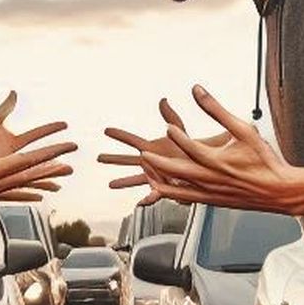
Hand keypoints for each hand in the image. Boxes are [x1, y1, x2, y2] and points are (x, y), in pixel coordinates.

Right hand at [0, 98, 75, 216]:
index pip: (25, 161)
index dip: (46, 154)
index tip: (63, 148)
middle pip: (31, 174)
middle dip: (53, 165)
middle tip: (73, 160)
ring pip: (26, 184)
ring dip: (45, 178)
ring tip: (63, 174)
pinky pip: (15, 193)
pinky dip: (29, 191)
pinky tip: (39, 194)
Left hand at [100, 87, 301, 211]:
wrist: (279, 190)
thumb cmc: (264, 160)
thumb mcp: (243, 129)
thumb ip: (216, 109)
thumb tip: (197, 90)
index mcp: (218, 161)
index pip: (190, 147)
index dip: (176, 136)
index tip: (167, 128)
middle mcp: (211, 180)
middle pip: (176, 171)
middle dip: (157, 163)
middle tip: (143, 155)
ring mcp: (211, 194)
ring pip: (177, 190)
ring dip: (160, 181)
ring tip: (146, 175)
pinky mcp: (213, 202)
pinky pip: (186, 200)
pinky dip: (172, 195)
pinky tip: (165, 190)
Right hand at [100, 96, 232, 201]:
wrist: (205, 162)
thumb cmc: (192, 146)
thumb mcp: (180, 130)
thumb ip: (171, 117)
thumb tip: (163, 101)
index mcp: (152, 147)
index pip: (132, 139)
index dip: (119, 134)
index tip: (106, 130)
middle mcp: (150, 161)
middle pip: (127, 159)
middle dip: (113, 158)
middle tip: (98, 157)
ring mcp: (155, 174)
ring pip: (135, 179)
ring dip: (123, 181)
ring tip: (111, 184)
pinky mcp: (163, 186)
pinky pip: (153, 194)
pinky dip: (147, 199)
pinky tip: (140, 204)